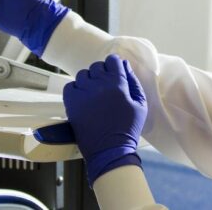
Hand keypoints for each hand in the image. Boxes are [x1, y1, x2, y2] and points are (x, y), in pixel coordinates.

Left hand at [63, 54, 147, 184]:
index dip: (114, 65)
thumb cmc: (128, 128)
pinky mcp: (71, 103)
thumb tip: (125, 66)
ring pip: (83, 74)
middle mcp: (99, 85)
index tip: (114, 72)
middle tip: (105, 86)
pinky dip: (76, 89)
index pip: (112, 60)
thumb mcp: (140, 104)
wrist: (110, 150)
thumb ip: (133, 82)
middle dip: (102, 73)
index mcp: (117, 83)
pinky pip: (70, 86)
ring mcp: (83, 93)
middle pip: (97, 66)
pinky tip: (83, 98)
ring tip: (93, 93)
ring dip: (89, 81)